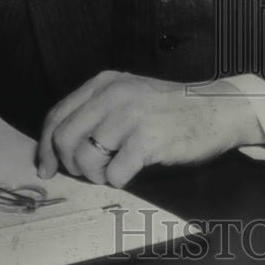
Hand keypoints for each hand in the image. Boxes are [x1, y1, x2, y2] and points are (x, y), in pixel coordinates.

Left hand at [37, 70, 264, 186]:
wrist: (218, 109)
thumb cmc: (172, 108)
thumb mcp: (130, 95)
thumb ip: (98, 111)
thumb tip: (61, 146)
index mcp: (104, 84)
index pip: (57, 115)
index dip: (46, 147)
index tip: (47, 167)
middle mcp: (113, 96)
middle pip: (64, 139)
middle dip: (70, 165)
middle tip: (88, 173)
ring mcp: (130, 117)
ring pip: (85, 159)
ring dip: (95, 175)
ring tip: (113, 171)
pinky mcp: (147, 140)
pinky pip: (114, 174)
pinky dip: (118, 181)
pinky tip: (132, 172)